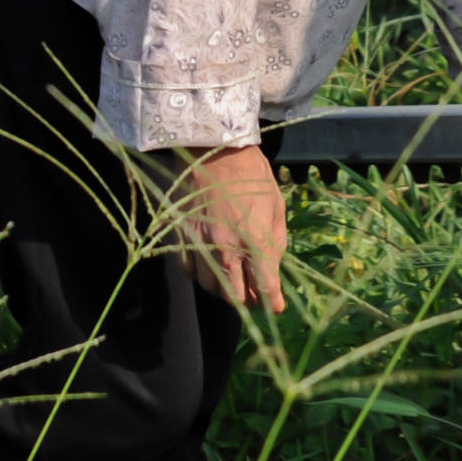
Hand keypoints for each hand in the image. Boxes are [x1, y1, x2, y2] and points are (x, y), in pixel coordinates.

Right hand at [171, 144, 287, 313]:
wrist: (215, 153)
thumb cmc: (252, 178)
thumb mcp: (276, 208)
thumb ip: (275, 244)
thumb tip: (273, 270)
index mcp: (255, 240)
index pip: (265, 288)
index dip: (273, 303)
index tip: (277, 307)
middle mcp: (226, 247)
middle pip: (235, 296)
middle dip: (248, 301)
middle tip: (255, 295)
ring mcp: (202, 243)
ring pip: (211, 287)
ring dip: (224, 289)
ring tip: (234, 281)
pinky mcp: (184, 236)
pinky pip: (191, 270)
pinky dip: (203, 274)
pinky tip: (212, 266)